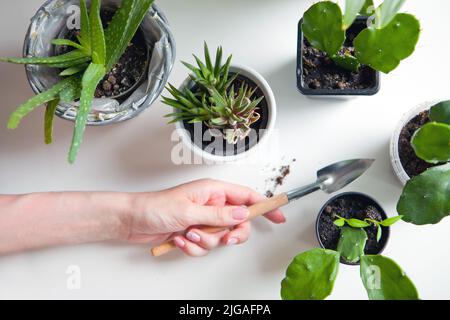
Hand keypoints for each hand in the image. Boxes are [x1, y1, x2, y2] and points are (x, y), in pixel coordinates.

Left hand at [126, 179, 285, 256]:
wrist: (132, 221)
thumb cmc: (154, 207)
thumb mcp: (190, 211)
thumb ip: (219, 214)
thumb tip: (244, 213)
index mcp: (213, 191)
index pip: (247, 196)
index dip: (264, 205)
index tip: (278, 213)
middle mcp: (210, 204)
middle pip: (238, 221)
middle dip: (231, 233)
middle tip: (225, 238)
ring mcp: (203, 220)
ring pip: (220, 237)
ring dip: (205, 241)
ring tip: (188, 234)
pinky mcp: (194, 232)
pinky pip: (205, 246)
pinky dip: (193, 247)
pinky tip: (179, 240)